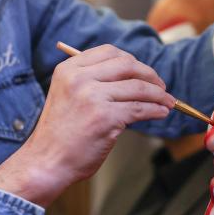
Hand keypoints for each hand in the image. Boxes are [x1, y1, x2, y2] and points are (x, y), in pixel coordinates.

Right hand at [0, 45, 174, 206]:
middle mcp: (80, 78)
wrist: (46, 162)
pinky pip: (139, 108)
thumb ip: (92, 82)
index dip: (131, 60)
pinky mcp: (106, 117)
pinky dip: (155, 109)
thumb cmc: (59, 135)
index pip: (109, 52)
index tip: (143, 72)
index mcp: (69, 69)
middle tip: (161, 86)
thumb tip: (131, 78)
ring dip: (158, 94)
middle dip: (149, 74)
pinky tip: (161, 112)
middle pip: (127, 64)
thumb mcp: (67, 95)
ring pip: (138, 87)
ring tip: (167, 101)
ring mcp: (93, 97)